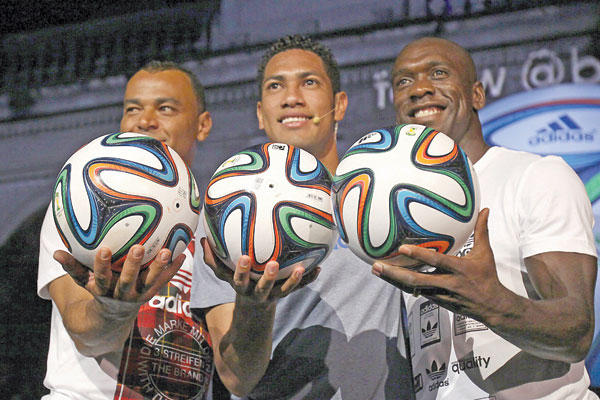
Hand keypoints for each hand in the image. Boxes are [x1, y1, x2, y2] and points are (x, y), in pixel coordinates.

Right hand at [54, 245, 185, 303]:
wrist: (113, 317)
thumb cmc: (98, 290)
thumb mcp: (84, 282)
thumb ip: (72, 267)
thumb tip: (54, 252)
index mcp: (104, 290)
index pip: (101, 278)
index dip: (101, 265)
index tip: (102, 249)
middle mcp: (123, 294)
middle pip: (128, 281)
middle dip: (133, 265)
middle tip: (139, 247)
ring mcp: (139, 295)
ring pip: (150, 283)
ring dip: (159, 267)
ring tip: (168, 251)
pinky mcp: (152, 293)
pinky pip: (164, 280)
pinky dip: (174, 269)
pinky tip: (184, 253)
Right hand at [200, 237, 319, 303]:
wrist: (253, 311)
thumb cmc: (239, 284)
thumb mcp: (224, 275)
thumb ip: (213, 260)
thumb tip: (201, 240)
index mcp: (243, 288)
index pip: (239, 280)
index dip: (241, 271)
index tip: (244, 258)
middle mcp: (259, 293)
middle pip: (264, 287)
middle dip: (269, 277)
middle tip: (274, 264)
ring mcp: (274, 295)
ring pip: (285, 290)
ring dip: (294, 280)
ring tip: (301, 267)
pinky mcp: (286, 293)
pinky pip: (299, 287)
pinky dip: (309, 279)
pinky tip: (319, 268)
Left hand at [372, 208, 508, 319]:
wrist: (493, 306)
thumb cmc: (487, 276)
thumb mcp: (485, 253)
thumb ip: (482, 230)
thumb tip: (484, 209)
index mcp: (459, 268)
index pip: (436, 261)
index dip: (419, 255)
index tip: (402, 248)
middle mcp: (447, 282)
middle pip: (417, 279)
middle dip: (395, 273)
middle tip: (377, 265)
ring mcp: (440, 294)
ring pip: (413, 288)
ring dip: (393, 279)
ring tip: (376, 270)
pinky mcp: (437, 301)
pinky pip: (416, 293)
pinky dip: (402, 285)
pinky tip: (388, 277)